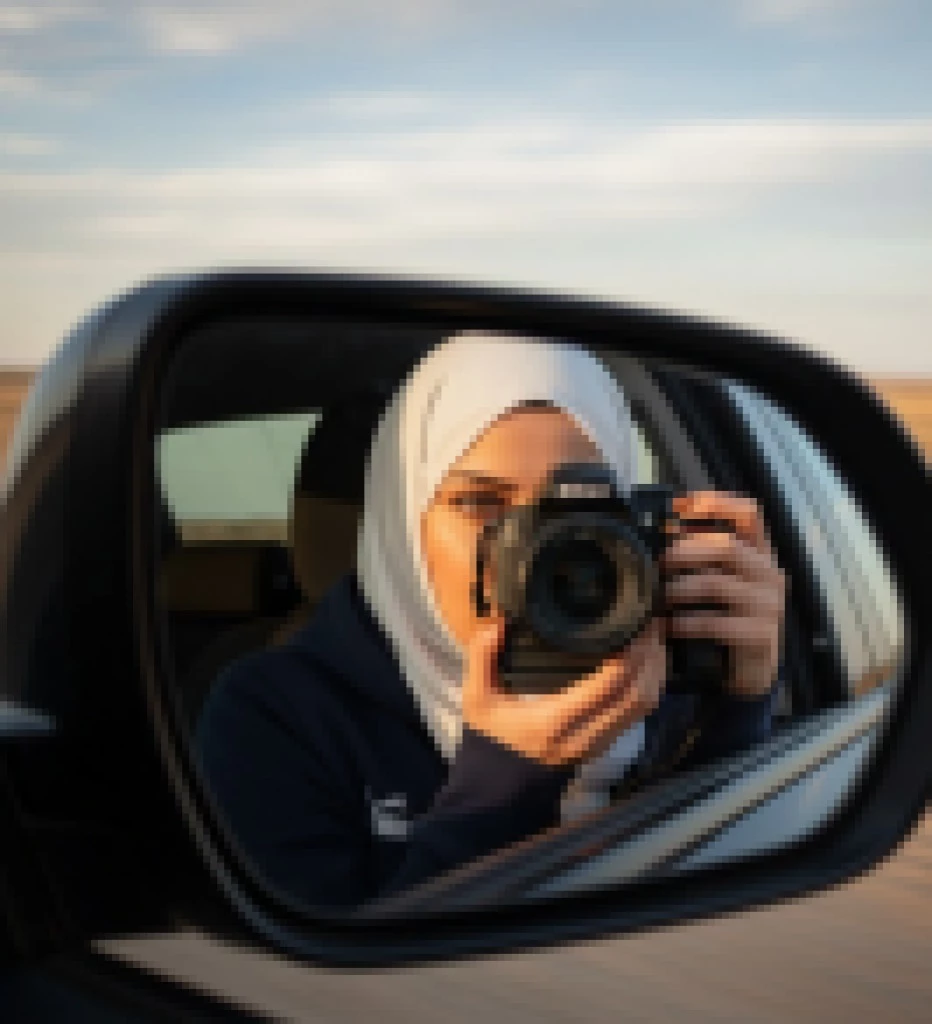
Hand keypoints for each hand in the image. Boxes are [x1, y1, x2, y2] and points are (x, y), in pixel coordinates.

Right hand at [462, 616, 665, 766]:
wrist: (500, 786)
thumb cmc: (490, 737)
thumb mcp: (477, 698)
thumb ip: (482, 659)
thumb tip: (497, 624)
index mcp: (556, 719)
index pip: (609, 684)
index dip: (631, 652)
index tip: (634, 622)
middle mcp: (586, 733)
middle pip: (638, 693)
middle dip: (651, 656)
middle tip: (651, 621)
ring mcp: (599, 742)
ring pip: (644, 705)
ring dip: (655, 670)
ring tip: (653, 636)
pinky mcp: (605, 743)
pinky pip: (638, 713)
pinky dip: (649, 685)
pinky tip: (647, 661)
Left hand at [663, 492, 786, 699]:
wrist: (751, 670)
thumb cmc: (727, 617)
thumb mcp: (719, 581)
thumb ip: (702, 557)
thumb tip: (661, 531)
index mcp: (760, 554)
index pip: (749, 513)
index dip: (715, 503)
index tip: (678, 507)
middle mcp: (769, 574)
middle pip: (728, 546)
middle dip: (685, 551)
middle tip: (659, 562)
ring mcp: (768, 605)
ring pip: (717, 584)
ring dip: (679, 588)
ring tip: (659, 596)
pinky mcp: (760, 635)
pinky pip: (716, 623)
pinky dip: (686, 623)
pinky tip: (669, 626)